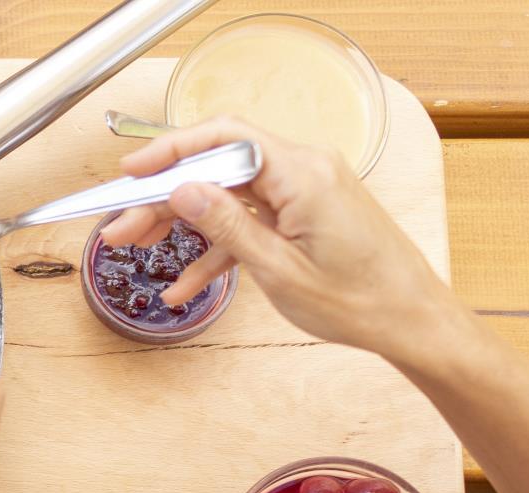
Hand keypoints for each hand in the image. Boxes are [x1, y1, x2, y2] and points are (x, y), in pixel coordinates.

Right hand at [101, 117, 456, 363]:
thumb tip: (181, 189)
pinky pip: (249, 221)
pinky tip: (184, 285)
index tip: (130, 171)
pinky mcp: (304, 213)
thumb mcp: (278, 268)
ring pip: (226, 196)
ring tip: (137, 249)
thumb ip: (226, 225)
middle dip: (164, 196)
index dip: (171, 150)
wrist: (408, 318)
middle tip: (120, 227)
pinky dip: (216, 249)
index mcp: (302, 174)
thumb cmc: (356, 299)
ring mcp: (304, 191)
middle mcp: (304, 170)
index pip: (225, 139)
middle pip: (218, 168)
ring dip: (182, 224)